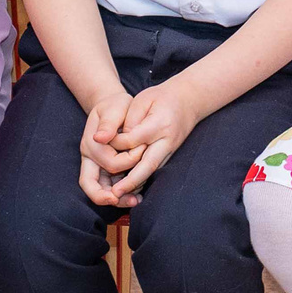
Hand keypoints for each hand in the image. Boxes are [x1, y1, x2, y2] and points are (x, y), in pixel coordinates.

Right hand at [76, 90, 138, 206]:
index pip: (105, 162)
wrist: (116, 109)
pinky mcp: (108, 170)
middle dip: (108, 196)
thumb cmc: (116, 106)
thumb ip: (109, 122)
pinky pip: (112, 187)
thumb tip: (101, 137)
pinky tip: (138, 196)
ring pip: (102, 190)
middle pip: (91, 186)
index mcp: (90, 145)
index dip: (122, 165)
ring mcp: (98, 166)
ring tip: (136, 201)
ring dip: (118, 199)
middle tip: (130, 202)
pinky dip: (123, 193)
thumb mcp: (114, 107)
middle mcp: (91, 159)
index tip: (138, 160)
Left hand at [107, 79, 203, 199]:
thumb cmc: (163, 98)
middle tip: (115, 192)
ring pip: (151, 170)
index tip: (102, 139)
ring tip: (118, 195)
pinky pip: (154, 169)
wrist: (189, 101)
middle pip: (148, 164)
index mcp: (160, 124)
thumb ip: (130, 118)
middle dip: (132, 180)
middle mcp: (167, 141)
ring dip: (136, 184)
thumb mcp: (144, 99)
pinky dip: (141, 179)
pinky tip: (128, 187)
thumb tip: (117, 138)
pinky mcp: (168, 155)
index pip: (134, 139)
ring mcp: (170, 150)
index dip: (117, 142)